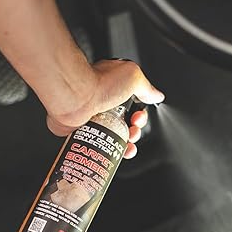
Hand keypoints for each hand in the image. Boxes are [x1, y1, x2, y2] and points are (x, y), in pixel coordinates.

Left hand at [45, 60, 164, 158]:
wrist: (75, 96)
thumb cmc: (98, 82)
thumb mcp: (132, 76)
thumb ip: (146, 86)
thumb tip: (156, 95)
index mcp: (114, 90)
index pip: (133, 108)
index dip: (140, 116)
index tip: (139, 118)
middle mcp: (102, 104)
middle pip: (124, 126)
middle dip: (134, 133)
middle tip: (132, 132)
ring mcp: (91, 119)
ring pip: (112, 139)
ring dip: (125, 146)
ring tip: (126, 146)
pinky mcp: (81, 132)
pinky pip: (97, 147)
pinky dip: (107, 153)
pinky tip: (113, 154)